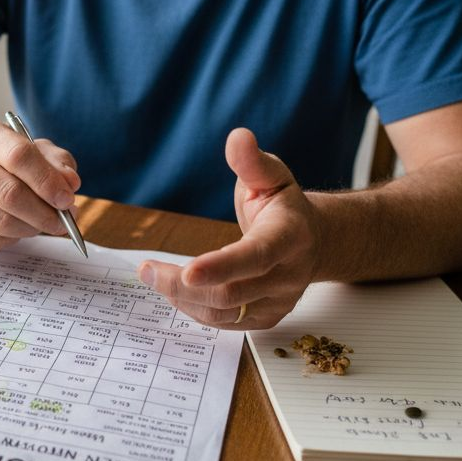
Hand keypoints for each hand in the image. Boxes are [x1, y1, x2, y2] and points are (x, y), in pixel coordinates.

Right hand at [0, 119, 80, 248]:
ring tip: (43, 224)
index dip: (47, 181)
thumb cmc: (6, 162)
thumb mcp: (36, 152)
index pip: (19, 156)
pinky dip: (12, 239)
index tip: (67, 199)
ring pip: (1, 221)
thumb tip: (70, 183)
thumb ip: (58, 163)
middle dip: (43, 213)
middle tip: (62, 221)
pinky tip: (18, 228)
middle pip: (10, 193)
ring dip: (31, 228)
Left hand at [138, 128, 320, 329]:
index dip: (222, 266)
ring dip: (182, 298)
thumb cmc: (285, 206)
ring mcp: (279, 301)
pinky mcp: (267, 317)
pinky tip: (176, 290)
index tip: (187, 270)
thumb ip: (251, 161)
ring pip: (224, 313)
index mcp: (291, 236)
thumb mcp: (272, 176)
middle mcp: (289, 274)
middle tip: (147, 270)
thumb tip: (238, 137)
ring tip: (154, 277)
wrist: (314, 242)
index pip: (256, 256)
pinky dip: (194, 308)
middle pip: (232, 292)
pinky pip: (225, 323)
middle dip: (182, 285)